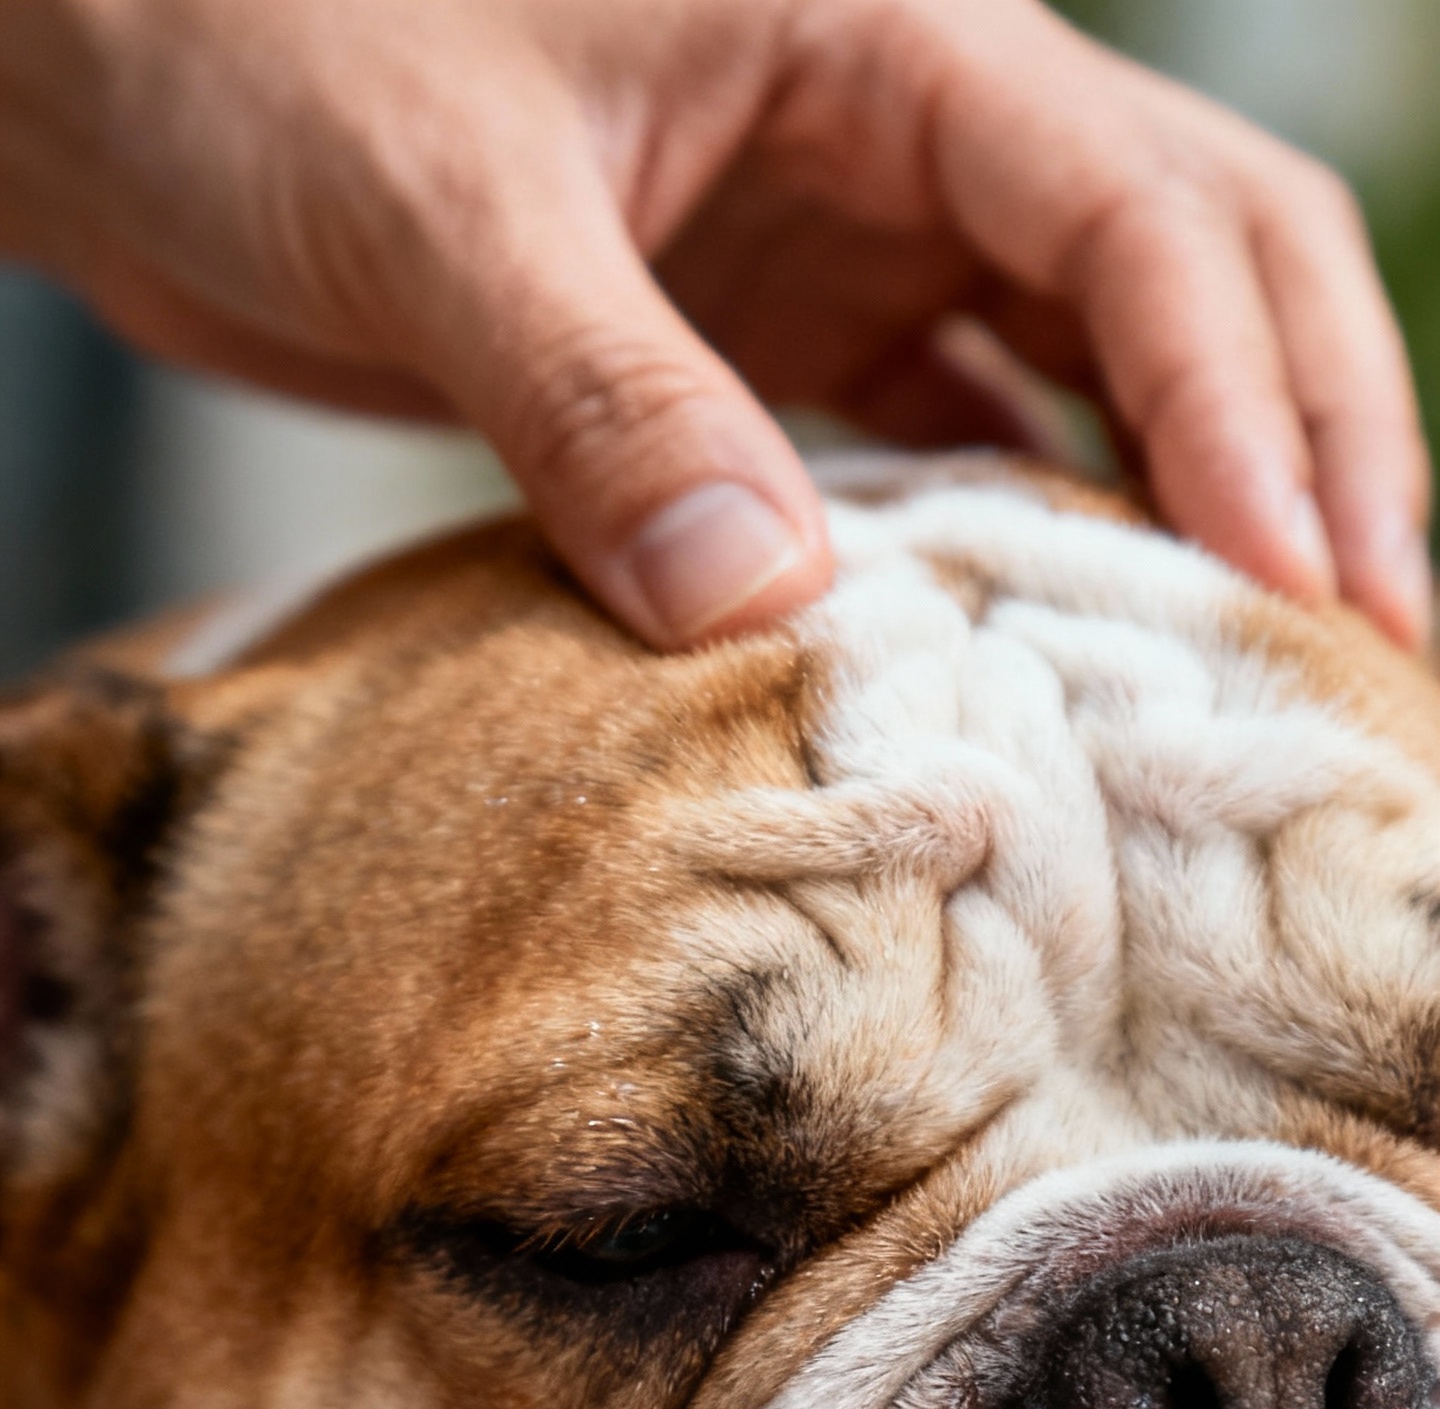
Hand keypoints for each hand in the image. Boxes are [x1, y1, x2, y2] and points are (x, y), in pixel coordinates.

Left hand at [0, 0, 1427, 648]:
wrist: (118, 54)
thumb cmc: (251, 29)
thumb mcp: (436, 204)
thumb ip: (601, 398)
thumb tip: (770, 605)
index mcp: (885, 26)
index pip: (1147, 215)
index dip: (1249, 409)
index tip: (1304, 596)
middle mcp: (906, 124)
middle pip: (1200, 274)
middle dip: (1306, 454)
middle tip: (1374, 663)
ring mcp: (844, 235)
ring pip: (1095, 371)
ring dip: (1192, 520)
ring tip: (1265, 695)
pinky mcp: (767, 336)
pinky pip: (947, 449)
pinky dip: (1021, 555)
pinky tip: (1059, 676)